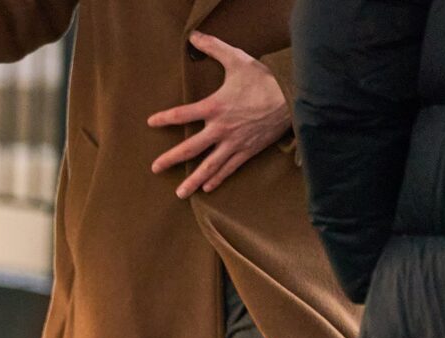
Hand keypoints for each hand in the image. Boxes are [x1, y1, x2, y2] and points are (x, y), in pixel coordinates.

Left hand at [148, 32, 289, 197]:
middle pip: (190, 148)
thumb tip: (194, 36)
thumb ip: (214, 47)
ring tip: (180, 193)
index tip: (151, 123)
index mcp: (215, 107)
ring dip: (193, 180)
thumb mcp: (237, 60)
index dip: (165, 119)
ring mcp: (234, 143)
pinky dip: (218, 178)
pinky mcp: (248, 150)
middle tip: (155, 169)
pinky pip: (230, 168)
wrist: (293, 97)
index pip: (182, 114)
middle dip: (171, 159)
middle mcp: (221, 129)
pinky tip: (208, 188)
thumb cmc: (265, 79)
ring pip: (209, 166)